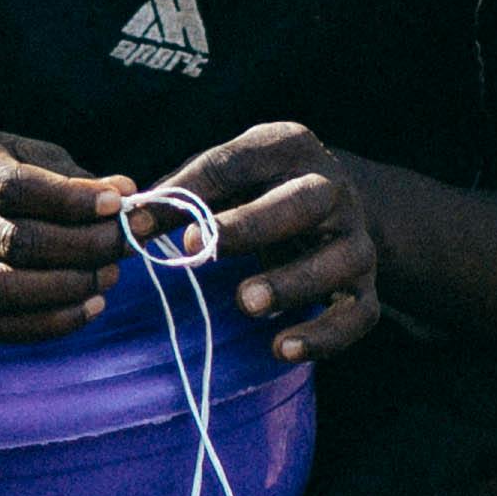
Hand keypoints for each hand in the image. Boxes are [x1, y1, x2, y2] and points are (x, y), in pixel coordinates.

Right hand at [0, 133, 134, 337]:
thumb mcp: (26, 153)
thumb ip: (72, 176)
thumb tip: (126, 194)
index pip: (12, 188)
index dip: (69, 200)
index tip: (118, 202)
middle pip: (14, 242)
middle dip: (83, 246)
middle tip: (128, 240)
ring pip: (4, 289)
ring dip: (69, 287)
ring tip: (111, 274)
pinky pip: (1, 326)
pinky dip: (53, 323)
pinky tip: (92, 305)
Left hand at [158, 123, 380, 362]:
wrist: (337, 207)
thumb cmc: (260, 189)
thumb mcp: (227, 176)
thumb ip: (182, 193)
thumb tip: (129, 219)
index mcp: (290, 147)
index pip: (238, 162)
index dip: (190, 192)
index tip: (143, 225)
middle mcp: (332, 188)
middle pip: (302, 202)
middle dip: (250, 225)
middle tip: (199, 250)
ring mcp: (355, 238)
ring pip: (338, 260)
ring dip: (292, 282)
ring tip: (246, 303)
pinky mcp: (367, 287)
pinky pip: (359, 313)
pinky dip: (325, 335)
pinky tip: (282, 349)